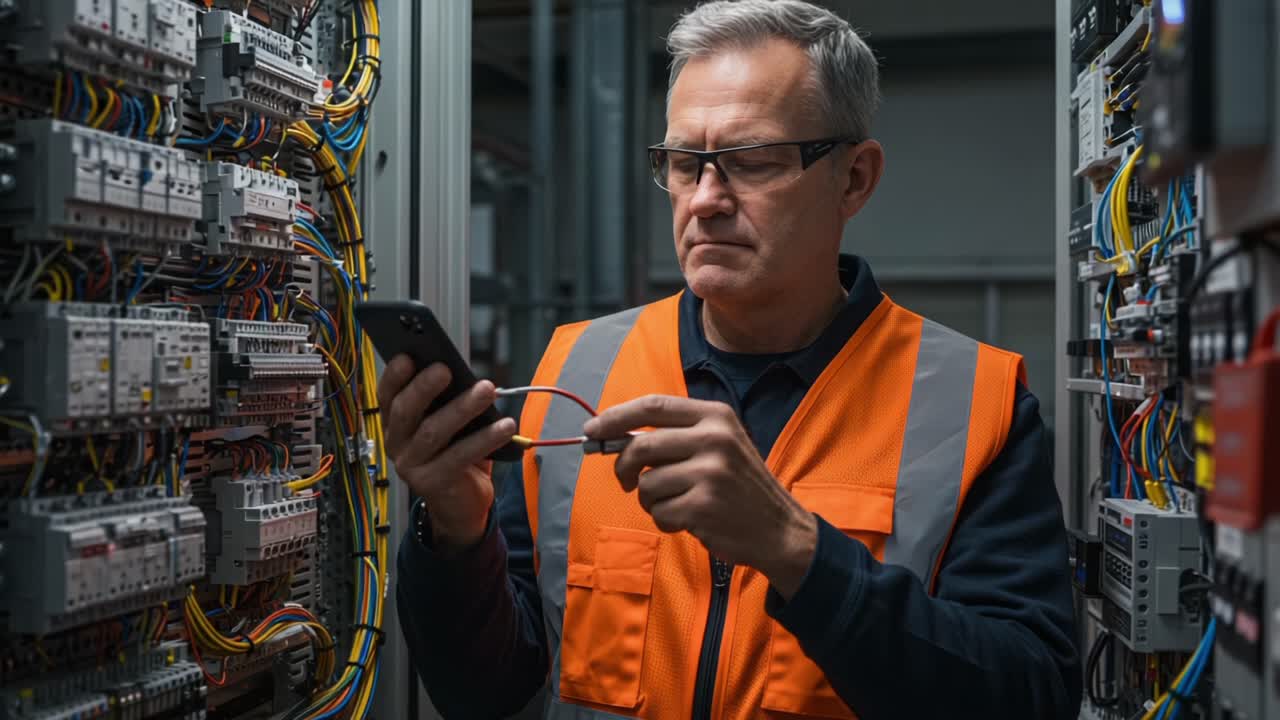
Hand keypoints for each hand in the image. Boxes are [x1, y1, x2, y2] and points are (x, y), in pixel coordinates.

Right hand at [377, 355, 516, 549]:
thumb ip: (446, 402)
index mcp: (395, 423)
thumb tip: (463, 374)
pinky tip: (506, 426)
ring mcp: (411, 466)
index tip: (407, 356)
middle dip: (424, 387)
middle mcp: (396, 444)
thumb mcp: (449, 424)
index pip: (386, 396)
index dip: (394, 376)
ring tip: (486, 390)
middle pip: (405, 411)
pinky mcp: (432, 483)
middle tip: (446, 369)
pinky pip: (459, 456)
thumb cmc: (455, 454)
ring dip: (462, 408)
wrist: (461, 504)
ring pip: (433, 432)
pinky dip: (485, 439)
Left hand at [584, 395, 817, 598]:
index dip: (616, 417)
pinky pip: (659, 512)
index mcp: (715, 417)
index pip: (653, 406)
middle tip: (625, 482)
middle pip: (641, 446)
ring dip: (651, 500)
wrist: (779, 529)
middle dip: (623, 467)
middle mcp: (715, 439)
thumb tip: (611, 437)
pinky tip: (689, 520)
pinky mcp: (704, 506)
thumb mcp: (718, 446)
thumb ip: (673, 437)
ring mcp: (711, 473)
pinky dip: (665, 521)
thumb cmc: (738, 487)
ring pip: (646, 484)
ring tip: (678, 504)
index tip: (592, 429)